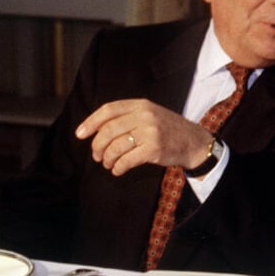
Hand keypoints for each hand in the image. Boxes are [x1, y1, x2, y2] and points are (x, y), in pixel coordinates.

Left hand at [75, 99, 213, 176]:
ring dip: (107, 159)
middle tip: (97, 155)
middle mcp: (145, 116)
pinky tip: (118, 170)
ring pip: (115, 147)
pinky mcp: (154, 149)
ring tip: (109, 164)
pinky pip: (126, 160)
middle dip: (97, 146)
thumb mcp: (151, 114)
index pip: (108, 110)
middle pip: (108, 130)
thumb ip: (128, 116)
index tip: (79, 134)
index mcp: (141, 105)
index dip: (90, 122)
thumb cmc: (169, 130)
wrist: (195, 142)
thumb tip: (96, 129)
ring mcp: (150, 132)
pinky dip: (118, 168)